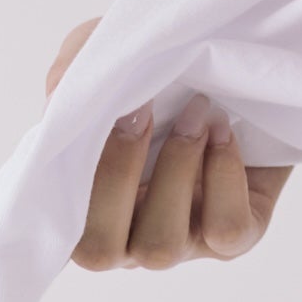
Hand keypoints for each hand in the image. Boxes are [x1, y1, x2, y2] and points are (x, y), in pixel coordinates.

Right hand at [46, 17, 293, 272]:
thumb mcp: (110, 50)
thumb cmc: (163, 68)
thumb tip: (58, 99)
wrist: (243, 62)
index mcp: (88, 204)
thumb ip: (73, 70)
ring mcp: (183, 241)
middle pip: (100, 251)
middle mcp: (129, 234)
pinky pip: (226, 229)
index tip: (103, 113)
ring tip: (198, 110)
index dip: (69, 184)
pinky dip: (223, 176)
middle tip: (146, 109)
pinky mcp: (238, 235)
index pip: (59, 231)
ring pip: (161, 245)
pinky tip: (223, 130)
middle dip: (117, 176)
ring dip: (176, 169)